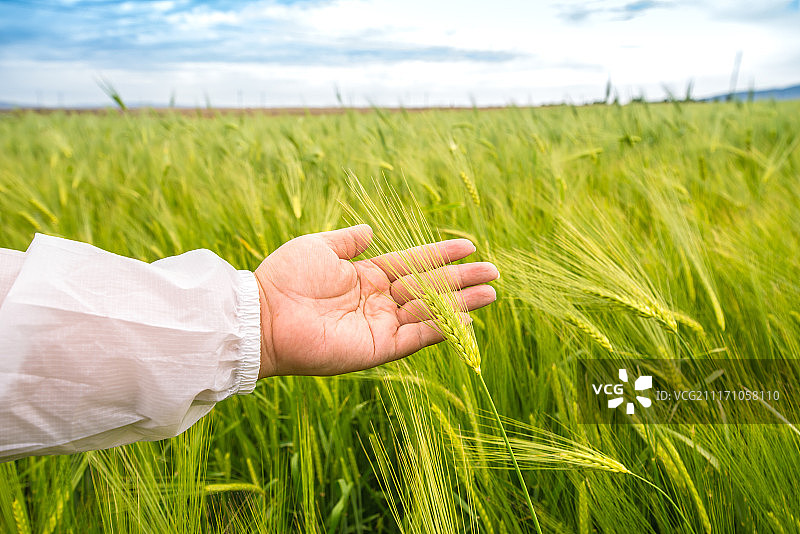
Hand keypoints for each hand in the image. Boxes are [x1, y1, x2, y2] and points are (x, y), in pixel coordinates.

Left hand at [254, 224, 498, 376]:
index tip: (468, 246)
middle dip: (461, 279)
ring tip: (492, 292)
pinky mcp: (378, 348)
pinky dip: (442, 327)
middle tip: (494, 271)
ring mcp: (380, 326)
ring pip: (430, 312)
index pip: (413, 263)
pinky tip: (466, 316)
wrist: (265, 315)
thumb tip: (370, 229)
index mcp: (366, 276)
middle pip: (429, 288)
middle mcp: (378, 301)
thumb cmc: (286, 278)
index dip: (440, 254)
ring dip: (461, 303)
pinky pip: (417, 337)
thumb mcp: (319, 247)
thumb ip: (347, 240)